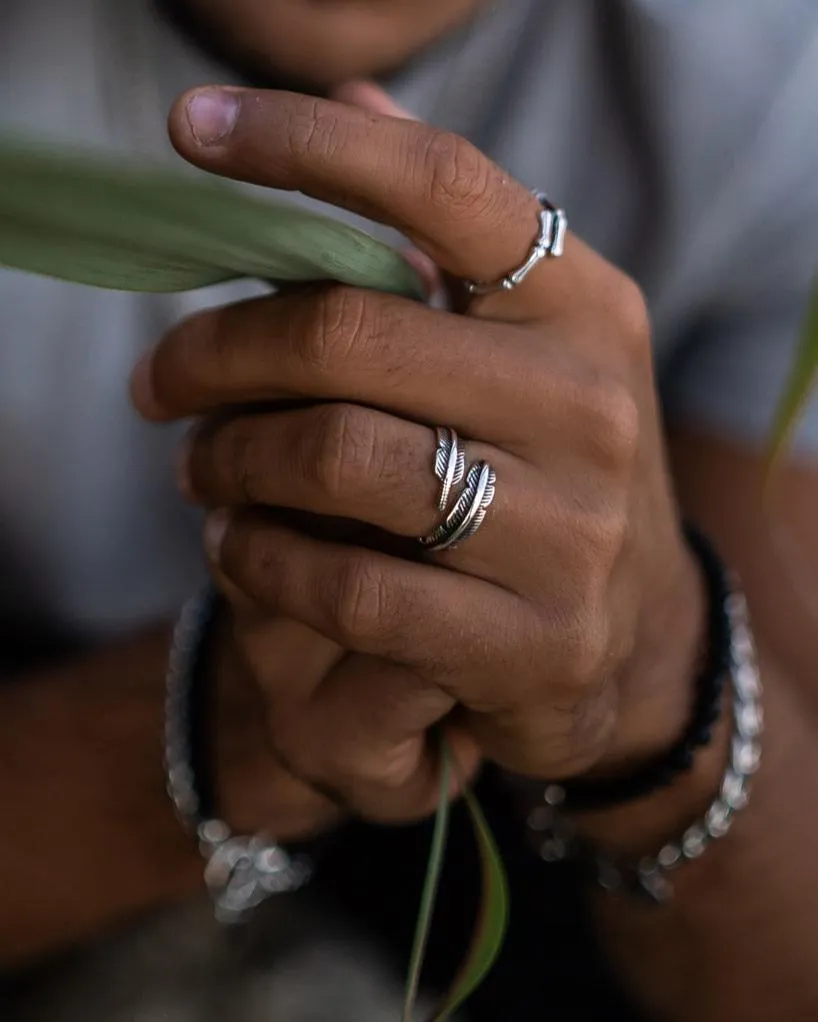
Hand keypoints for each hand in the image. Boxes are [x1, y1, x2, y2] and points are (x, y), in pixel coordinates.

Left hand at [132, 86, 703, 820]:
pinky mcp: (533, 639)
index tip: (191, 126)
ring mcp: (571, 528)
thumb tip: (355, 90)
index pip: (445, 185)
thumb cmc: (548, 463)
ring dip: (227, 461)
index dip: (310, 144)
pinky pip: (349, 588)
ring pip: (336, 460)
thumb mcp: (526, 339)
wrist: (631, 628)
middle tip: (158, 382)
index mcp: (583, 304)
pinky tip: (238, 549)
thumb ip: (445, 229)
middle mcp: (588, 403)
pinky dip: (261, 562)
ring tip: (197, 469)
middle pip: (348, 334)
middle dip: (214, 352)